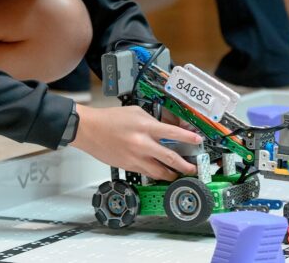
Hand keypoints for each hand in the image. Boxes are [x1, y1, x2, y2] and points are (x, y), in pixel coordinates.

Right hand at [72, 104, 201, 180]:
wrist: (90, 130)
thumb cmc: (111, 119)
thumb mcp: (136, 112)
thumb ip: (152, 121)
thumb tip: (166, 129)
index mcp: (145, 127)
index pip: (172, 133)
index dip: (188, 138)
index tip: (198, 141)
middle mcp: (142, 144)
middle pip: (170, 158)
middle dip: (185, 165)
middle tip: (193, 168)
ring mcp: (135, 158)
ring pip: (159, 171)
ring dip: (171, 174)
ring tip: (178, 175)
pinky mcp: (129, 166)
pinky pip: (147, 173)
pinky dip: (156, 174)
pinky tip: (161, 174)